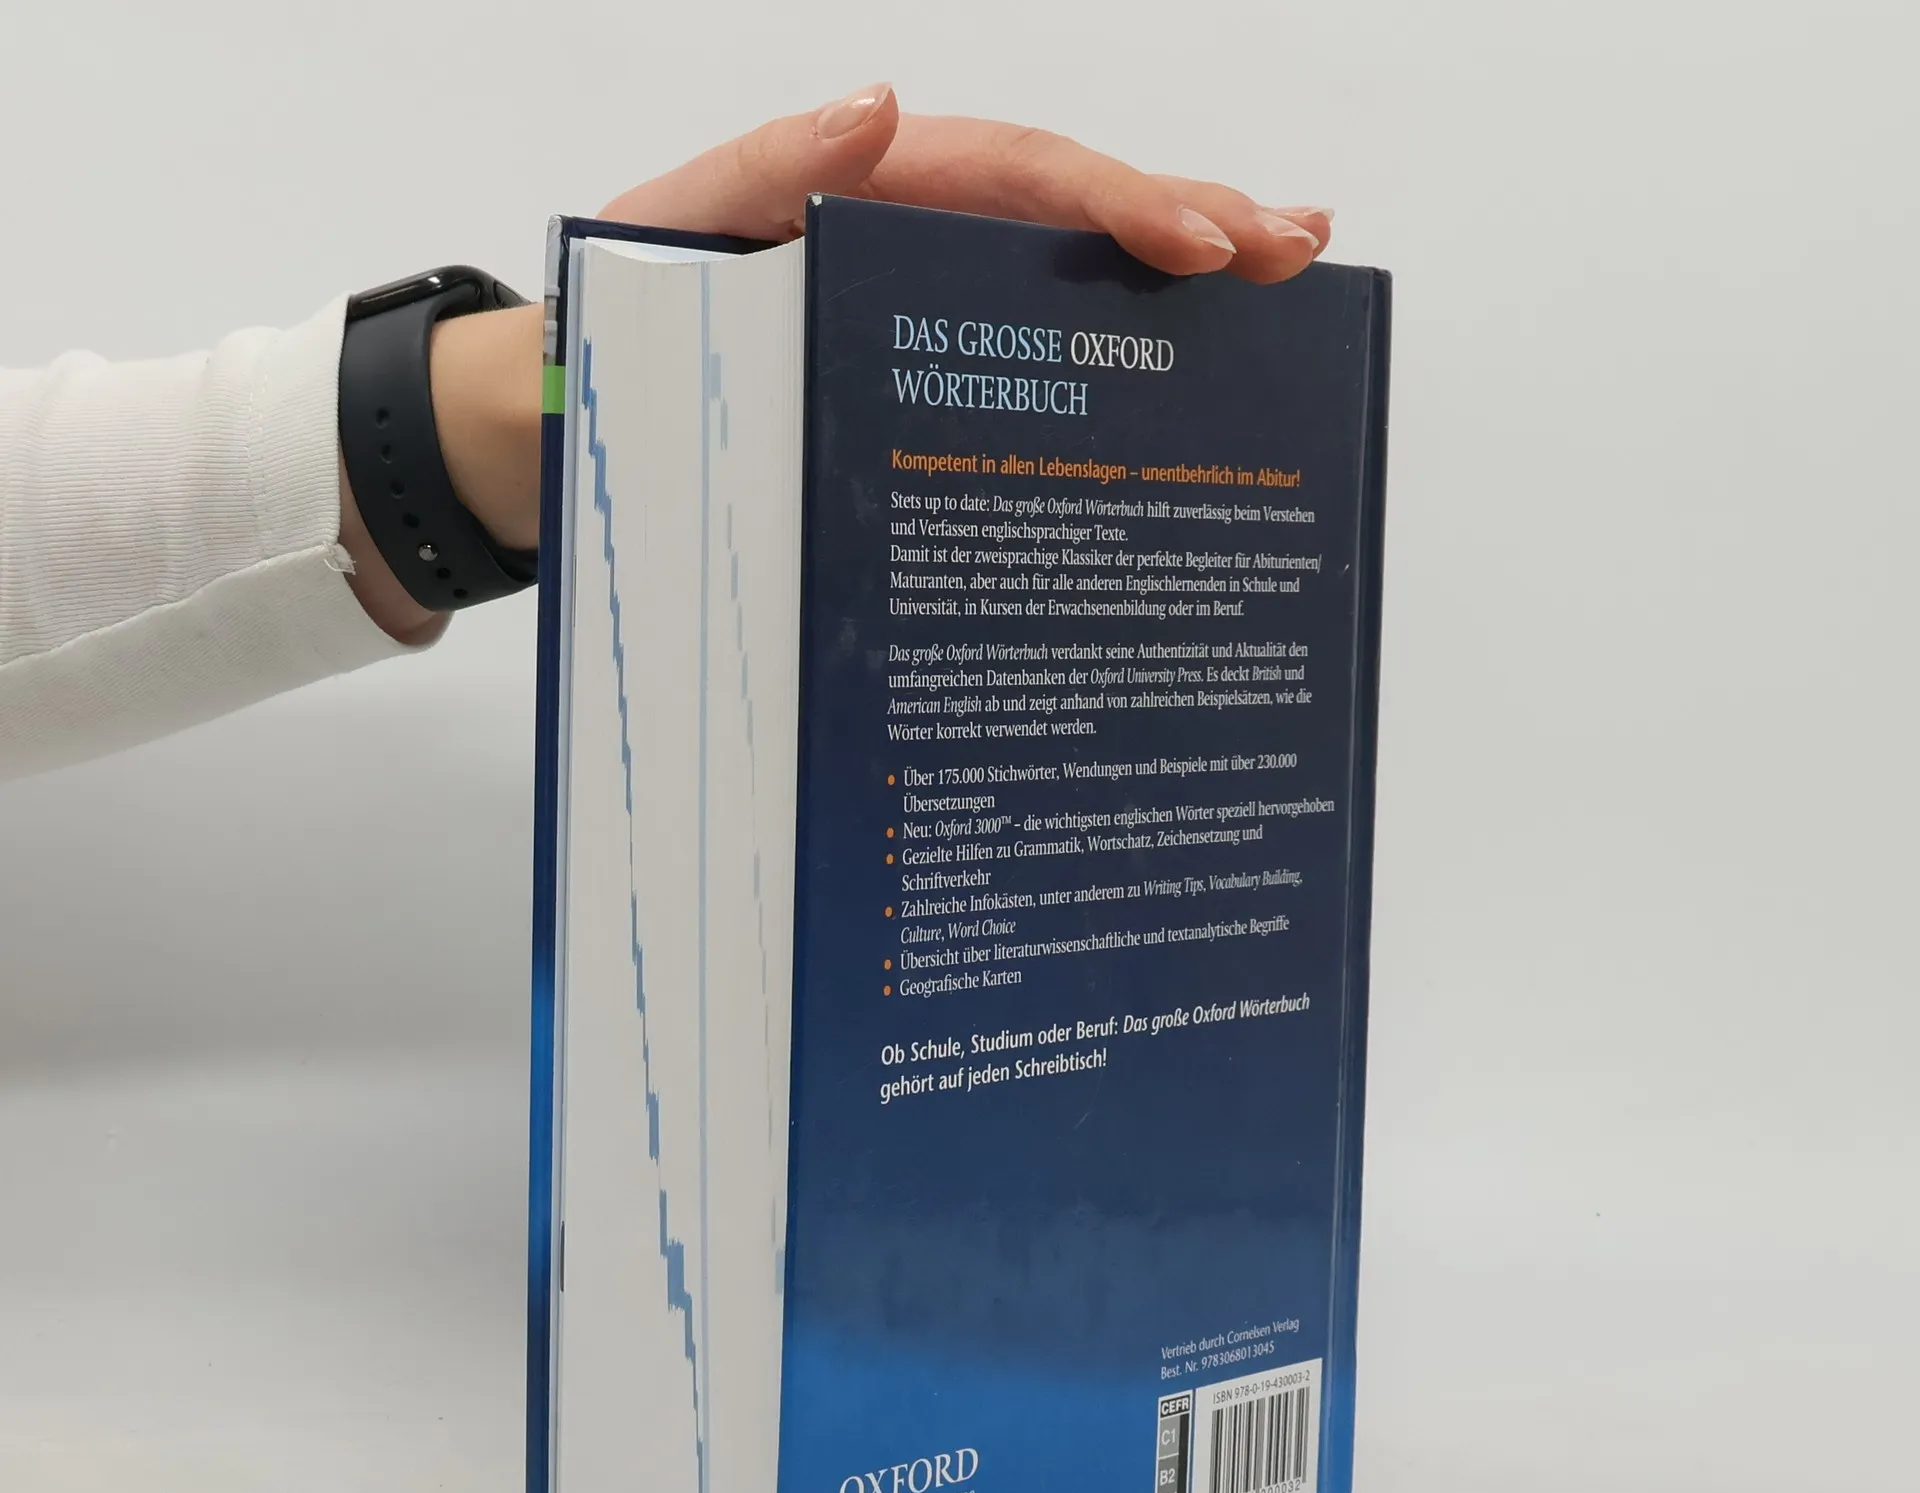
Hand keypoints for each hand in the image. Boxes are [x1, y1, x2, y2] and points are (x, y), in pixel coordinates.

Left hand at [347, 87, 1330, 638]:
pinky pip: (1027, 363)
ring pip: (1066, 284)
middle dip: (1190, 221)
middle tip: (1297, 250)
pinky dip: (1110, 361)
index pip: (1021, 178)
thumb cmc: (612, 333)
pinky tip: (1181, 376)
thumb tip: (879, 105)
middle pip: (1071, 215)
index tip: (1210, 242)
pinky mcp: (921, 389)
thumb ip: (756, 173)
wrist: (562, 435)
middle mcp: (915, 246)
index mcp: (871, 197)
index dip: (1122, 201)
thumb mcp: (661, 241)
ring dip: (1176, 280)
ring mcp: (925, 318)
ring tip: (1283, 280)